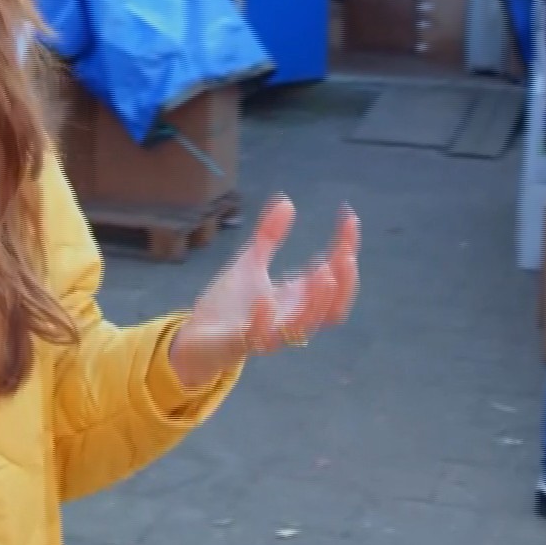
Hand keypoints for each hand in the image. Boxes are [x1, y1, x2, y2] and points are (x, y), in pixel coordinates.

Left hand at [168, 196, 359, 388]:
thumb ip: (269, 236)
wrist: (196, 336)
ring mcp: (269, 333)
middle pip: (332, 309)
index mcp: (297, 299)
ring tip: (324, 271)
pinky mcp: (242, 342)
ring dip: (317, 301)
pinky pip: (260, 338)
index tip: (349, 218)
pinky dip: (265, 321)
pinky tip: (266, 299)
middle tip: (346, 253)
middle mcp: (291, 317)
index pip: (334, 277)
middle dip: (344, 282)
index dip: (346, 250)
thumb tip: (287, 201)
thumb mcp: (250, 262)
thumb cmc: (229, 305)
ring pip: (304, 325)